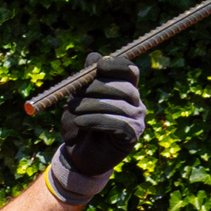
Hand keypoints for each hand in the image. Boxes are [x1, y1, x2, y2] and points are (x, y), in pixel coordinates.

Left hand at [45, 67, 146, 205]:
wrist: (78, 156)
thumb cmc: (79, 124)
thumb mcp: (78, 98)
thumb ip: (86, 78)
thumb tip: (94, 55)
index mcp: (126, 90)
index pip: (130, 71)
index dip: (117, 65)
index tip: (98, 66)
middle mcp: (136, 104)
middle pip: (124, 87)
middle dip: (97, 88)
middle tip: (75, 95)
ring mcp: (137, 120)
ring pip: (118, 106)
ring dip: (91, 106)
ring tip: (72, 110)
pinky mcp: (131, 137)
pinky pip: (116, 124)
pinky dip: (95, 121)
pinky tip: (80, 122)